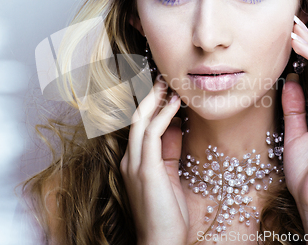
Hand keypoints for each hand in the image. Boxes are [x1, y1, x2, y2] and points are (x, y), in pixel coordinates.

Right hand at [120, 76, 188, 244]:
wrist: (160, 242)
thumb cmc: (167, 213)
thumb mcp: (170, 176)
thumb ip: (170, 151)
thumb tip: (177, 126)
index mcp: (134, 162)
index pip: (140, 127)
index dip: (152, 107)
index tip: (165, 90)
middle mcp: (130, 160)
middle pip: (137, 119)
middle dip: (150, 97)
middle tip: (163, 78)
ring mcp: (135, 164)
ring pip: (141, 122)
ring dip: (155, 100)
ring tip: (168, 83)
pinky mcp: (145, 170)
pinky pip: (152, 135)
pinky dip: (163, 116)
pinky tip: (173, 104)